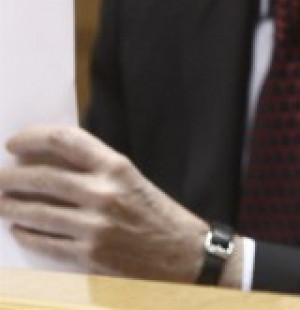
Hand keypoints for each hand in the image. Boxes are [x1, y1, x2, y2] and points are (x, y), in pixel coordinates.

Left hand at [0, 126, 211, 280]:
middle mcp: (104, 193)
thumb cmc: (160, 217)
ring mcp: (94, 226)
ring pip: (36, 212)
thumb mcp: (134, 181)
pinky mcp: (88, 255)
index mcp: (118, 168)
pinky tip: (19, 229)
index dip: (33, 138)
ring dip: (10, 207)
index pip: (65, 141)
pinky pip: (45, 242)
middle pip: (42, 177)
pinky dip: (27, 234)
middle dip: (10, 177)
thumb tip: (48, 165)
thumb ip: (96, 171)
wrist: (185, 256)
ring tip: (0, 203)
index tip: (13, 144)